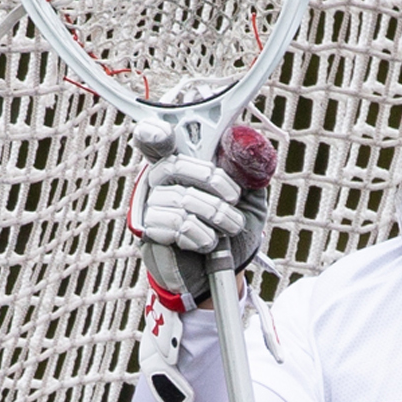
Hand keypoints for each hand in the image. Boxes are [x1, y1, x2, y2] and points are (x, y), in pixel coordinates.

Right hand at [129, 121, 272, 310]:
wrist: (229, 269)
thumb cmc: (235, 228)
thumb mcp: (251, 196)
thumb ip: (248, 168)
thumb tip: (248, 143)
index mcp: (183, 163)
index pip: (157, 139)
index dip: (155, 133)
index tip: (162, 132)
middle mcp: (160, 181)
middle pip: (176, 166)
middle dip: (214, 183)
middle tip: (233, 200)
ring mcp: (151, 207)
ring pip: (181, 199)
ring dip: (216, 217)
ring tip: (228, 229)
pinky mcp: (150, 233)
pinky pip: (175, 225)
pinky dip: (201, 235)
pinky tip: (207, 243)